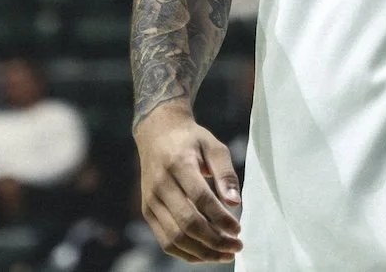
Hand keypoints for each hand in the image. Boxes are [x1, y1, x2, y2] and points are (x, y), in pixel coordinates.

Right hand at [134, 103, 242, 263]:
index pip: (201, 198)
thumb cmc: (190, 140)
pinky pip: (166, 242)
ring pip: (175, 238)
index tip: (238, 229)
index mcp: (178, 163)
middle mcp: (161, 184)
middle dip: (215, 240)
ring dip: (203, 252)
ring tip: (225, 254)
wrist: (157, 133)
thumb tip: (235, 203)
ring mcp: (151, 200)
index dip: (221, 218)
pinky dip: (187, 253)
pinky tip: (206, 254)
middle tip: (236, 246)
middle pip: (188, 222)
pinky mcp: (147, 212)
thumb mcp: (213, 145)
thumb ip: (225, 173)